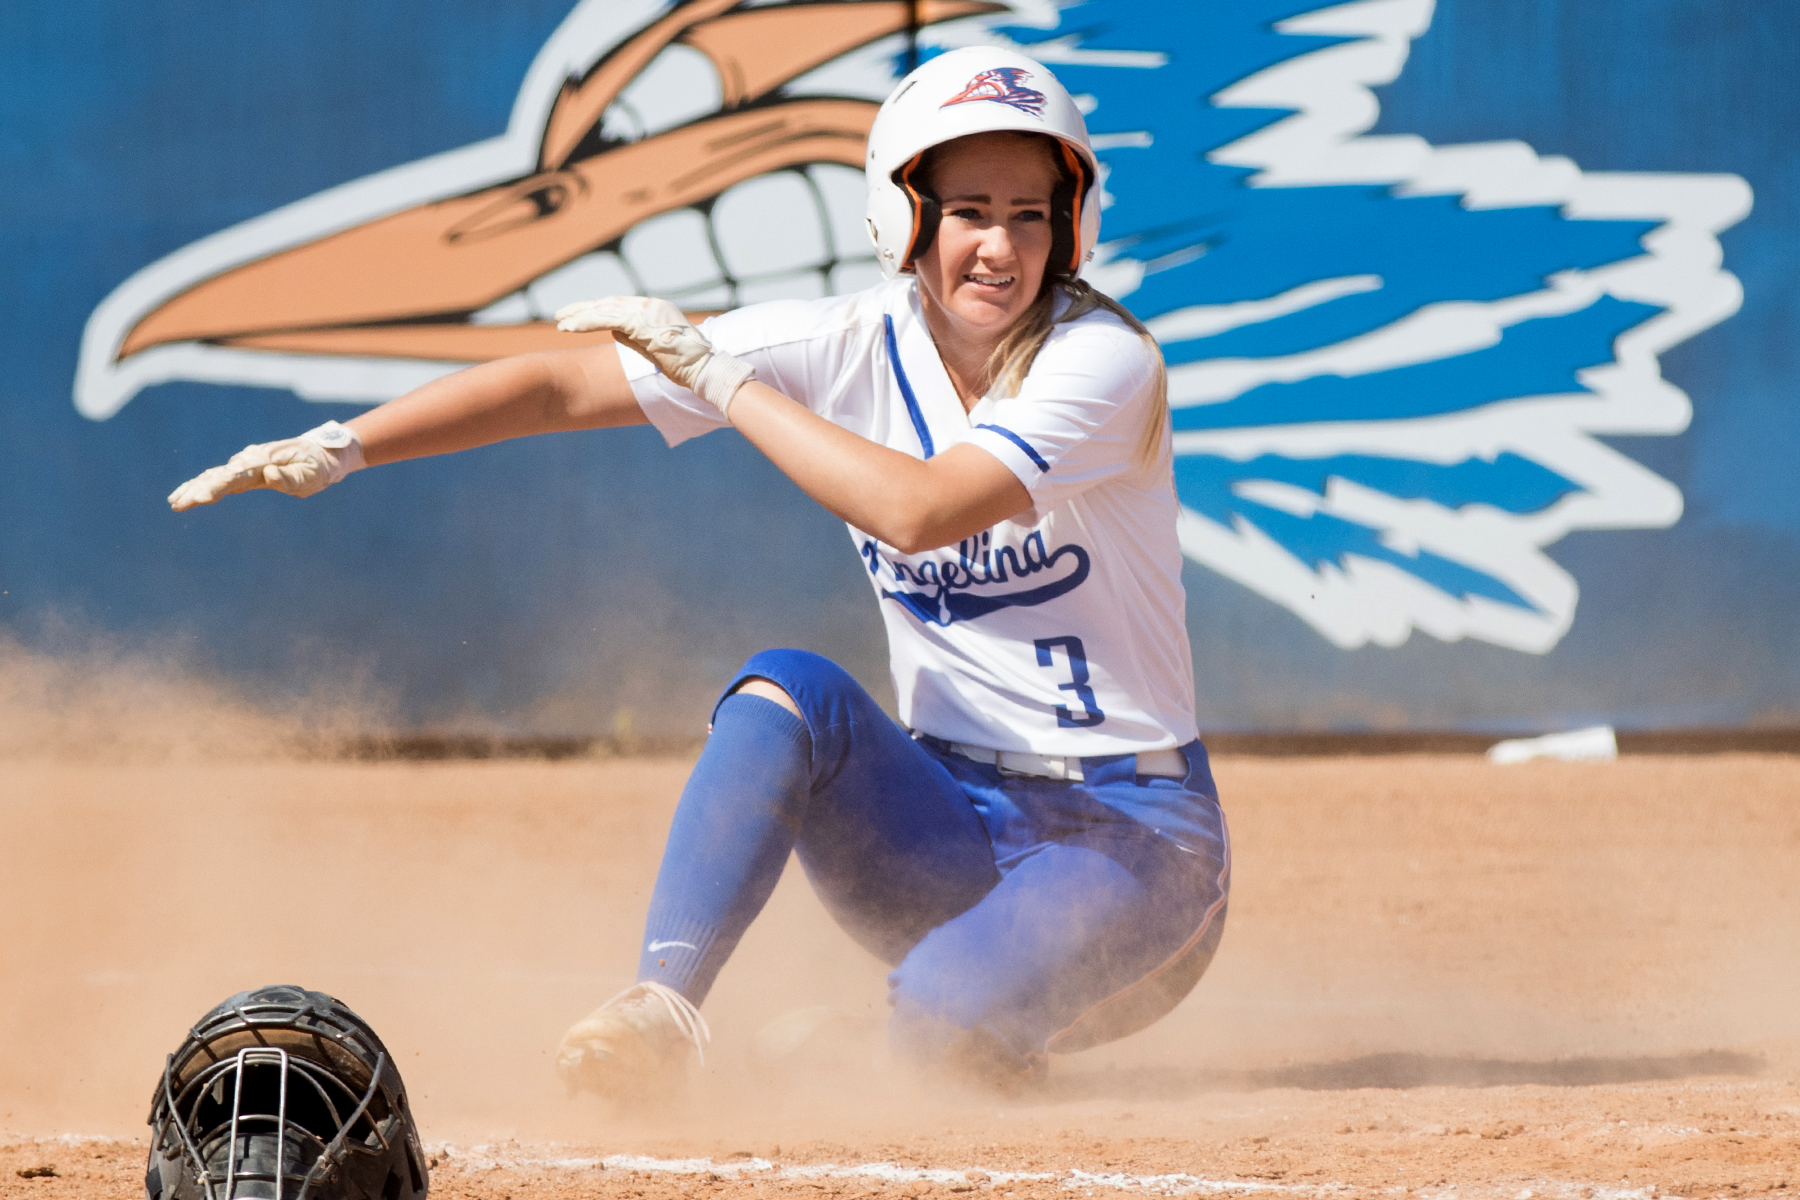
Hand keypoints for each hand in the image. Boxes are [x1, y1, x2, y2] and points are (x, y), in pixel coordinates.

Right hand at [167, 421, 365, 510]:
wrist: (321, 454)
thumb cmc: (318, 468)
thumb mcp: (312, 475)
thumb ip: (289, 476)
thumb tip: (268, 473)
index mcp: (264, 460)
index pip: (237, 475)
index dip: (218, 486)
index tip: (203, 498)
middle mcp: (250, 459)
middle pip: (220, 475)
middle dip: (199, 489)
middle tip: (180, 503)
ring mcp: (246, 463)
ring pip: (214, 475)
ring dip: (194, 488)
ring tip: (175, 502)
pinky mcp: (245, 469)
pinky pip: (219, 477)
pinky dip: (201, 484)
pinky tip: (185, 495)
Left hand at [555, 296, 754, 417]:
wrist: (705, 369)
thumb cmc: (686, 365)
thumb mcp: (656, 347)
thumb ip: (635, 336)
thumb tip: (614, 331)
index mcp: (656, 308)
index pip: (619, 306)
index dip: (596, 310)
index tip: (578, 316)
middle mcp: (650, 305)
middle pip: (608, 303)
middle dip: (583, 309)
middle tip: (561, 315)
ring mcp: (646, 311)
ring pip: (604, 309)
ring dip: (579, 316)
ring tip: (560, 322)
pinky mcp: (641, 322)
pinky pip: (605, 319)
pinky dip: (585, 323)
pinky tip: (570, 327)